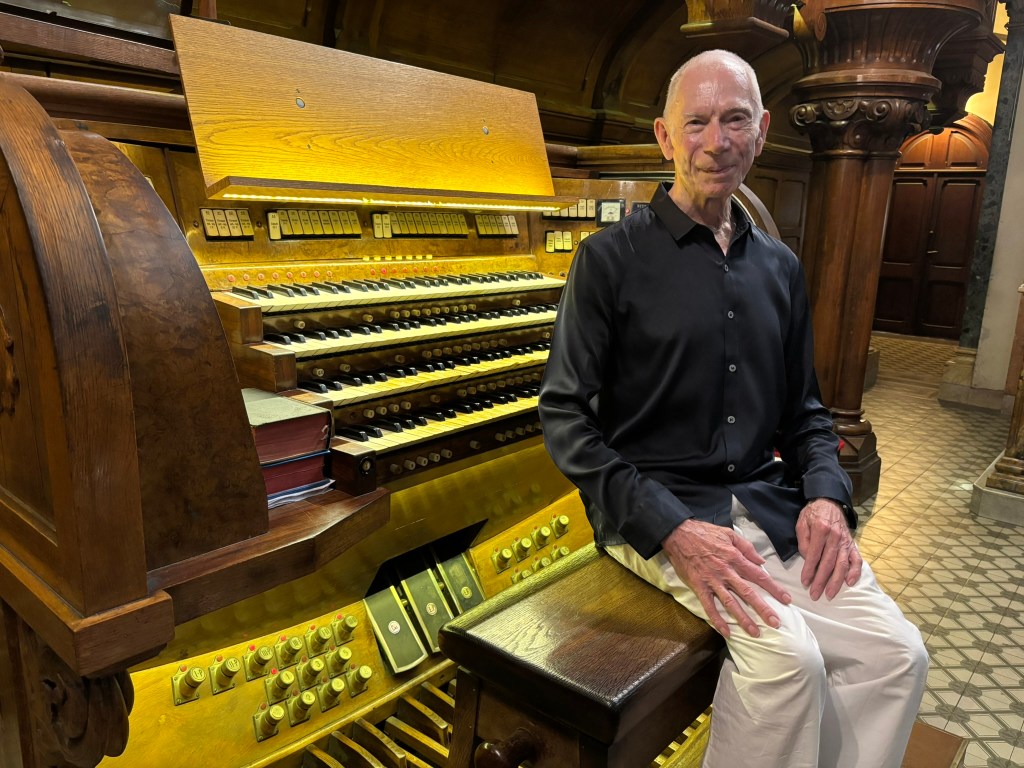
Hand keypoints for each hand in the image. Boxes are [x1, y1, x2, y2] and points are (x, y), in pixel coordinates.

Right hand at [661, 519, 791, 637]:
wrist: (678, 534)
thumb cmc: (704, 533)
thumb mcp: (729, 533)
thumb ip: (746, 547)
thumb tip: (761, 561)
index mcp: (735, 557)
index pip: (759, 575)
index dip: (773, 588)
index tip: (786, 600)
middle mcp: (726, 571)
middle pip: (748, 592)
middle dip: (762, 609)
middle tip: (775, 623)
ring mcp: (712, 580)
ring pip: (730, 602)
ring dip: (743, 618)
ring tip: (754, 632)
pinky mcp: (699, 586)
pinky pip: (709, 606)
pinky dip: (717, 619)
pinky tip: (726, 632)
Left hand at [796, 498, 861, 600]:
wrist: (829, 502)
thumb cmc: (813, 514)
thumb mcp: (801, 522)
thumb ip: (803, 540)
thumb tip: (807, 558)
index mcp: (821, 529)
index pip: (814, 554)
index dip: (809, 570)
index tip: (805, 582)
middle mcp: (835, 536)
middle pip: (828, 563)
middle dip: (821, 581)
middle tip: (815, 594)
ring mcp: (845, 541)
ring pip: (842, 564)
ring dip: (836, 581)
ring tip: (830, 594)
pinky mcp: (852, 544)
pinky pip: (856, 559)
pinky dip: (855, 572)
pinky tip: (850, 582)